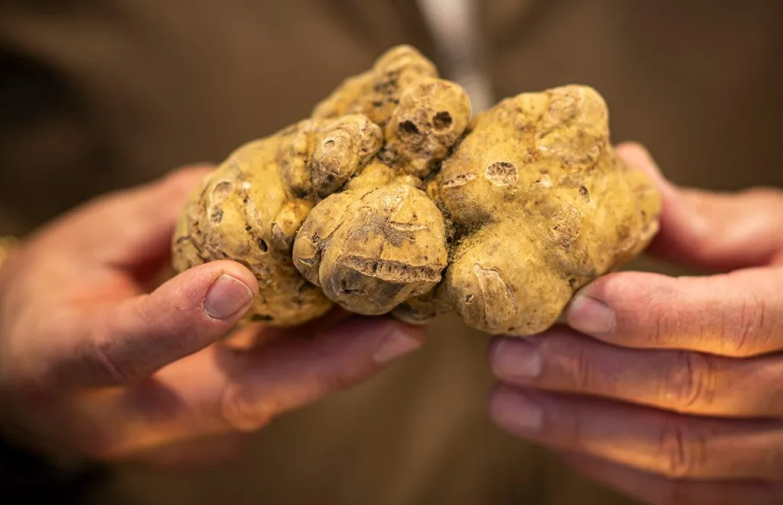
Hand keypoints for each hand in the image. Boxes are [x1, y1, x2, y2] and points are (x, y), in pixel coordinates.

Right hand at [0, 167, 423, 468]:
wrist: (33, 366)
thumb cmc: (54, 293)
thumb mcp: (85, 240)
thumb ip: (162, 219)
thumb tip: (254, 192)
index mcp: (63, 364)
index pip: (121, 350)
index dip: (178, 322)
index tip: (238, 281)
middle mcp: (127, 421)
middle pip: (232, 400)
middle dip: (324, 366)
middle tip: (400, 330)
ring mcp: (178, 439)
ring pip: (271, 399)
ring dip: (343, 359)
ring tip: (410, 315)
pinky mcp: (215, 435)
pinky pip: (276, 391)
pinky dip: (325, 356)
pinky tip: (373, 319)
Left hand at [487, 144, 782, 504]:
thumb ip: (702, 218)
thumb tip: (618, 172)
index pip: (729, 320)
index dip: (644, 315)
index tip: (571, 301)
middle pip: (689, 390)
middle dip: (586, 374)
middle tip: (510, 353)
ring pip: (679, 454)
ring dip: (582, 429)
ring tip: (510, 400)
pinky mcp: (782, 498)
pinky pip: (685, 494)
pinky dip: (612, 467)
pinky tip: (558, 436)